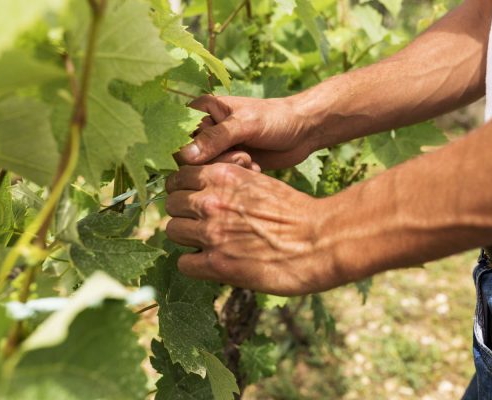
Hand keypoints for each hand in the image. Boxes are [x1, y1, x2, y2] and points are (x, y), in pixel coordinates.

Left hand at [164, 163, 336, 294]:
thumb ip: (232, 182)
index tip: (193, 198)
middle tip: (200, 223)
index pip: (178, 177)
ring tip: (208, 243)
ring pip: (172, 231)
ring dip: (188, 238)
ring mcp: (211, 233)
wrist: (321, 239)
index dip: (184, 188)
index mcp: (223, 176)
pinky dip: (194, 264)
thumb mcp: (261, 182)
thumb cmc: (297, 211)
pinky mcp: (217, 264)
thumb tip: (212, 188)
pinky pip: (184, 263)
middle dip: (183, 212)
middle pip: (171, 204)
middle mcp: (211, 201)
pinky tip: (212, 263)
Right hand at [176, 95, 313, 169]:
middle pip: (188, 158)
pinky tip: (254, 167)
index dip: (192, 151)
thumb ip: (216, 138)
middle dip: (216, 162)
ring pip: (204, 171)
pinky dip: (236, 175)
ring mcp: (215, 148)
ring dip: (228, 169)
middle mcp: (203, 129)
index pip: (177, 136)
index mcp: (201, 110)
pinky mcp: (228, 163)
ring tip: (250, 160)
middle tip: (242, 155)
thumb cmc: (276, 119)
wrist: (304, 131)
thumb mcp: (246, 124)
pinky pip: (219, 177)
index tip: (216, 152)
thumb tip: (185, 156)